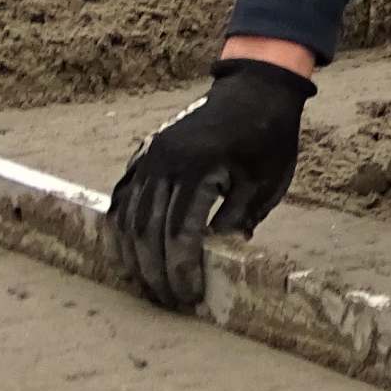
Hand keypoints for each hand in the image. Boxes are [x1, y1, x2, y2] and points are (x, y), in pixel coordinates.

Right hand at [108, 57, 314, 308]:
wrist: (256, 88)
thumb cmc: (267, 135)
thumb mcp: (265, 182)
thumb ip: (237, 221)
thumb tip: (214, 263)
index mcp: (198, 167)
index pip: (179, 232)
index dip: (181, 269)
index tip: (190, 296)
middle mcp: (164, 162)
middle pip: (147, 231)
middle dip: (157, 272)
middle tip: (170, 302)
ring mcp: (148, 157)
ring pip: (127, 219)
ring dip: (136, 258)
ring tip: (151, 287)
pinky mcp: (143, 155)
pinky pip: (122, 199)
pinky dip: (122, 231)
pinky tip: (131, 255)